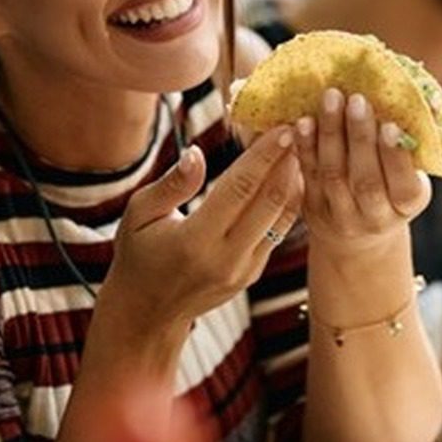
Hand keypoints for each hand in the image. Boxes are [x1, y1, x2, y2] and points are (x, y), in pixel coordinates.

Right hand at [99, 130, 302, 345]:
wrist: (148, 312)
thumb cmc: (137, 254)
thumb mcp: (139, 215)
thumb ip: (172, 185)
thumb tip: (196, 152)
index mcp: (195, 240)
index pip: (240, 189)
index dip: (263, 157)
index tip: (282, 128)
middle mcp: (226, 257)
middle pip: (269, 201)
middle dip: (288, 162)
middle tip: (301, 130)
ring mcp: (244, 269)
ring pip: (281, 218)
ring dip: (294, 181)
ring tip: (303, 148)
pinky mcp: (253, 274)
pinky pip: (277, 232)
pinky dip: (287, 203)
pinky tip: (291, 177)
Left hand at [293, 89, 430, 254]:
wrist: (360, 234)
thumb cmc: (393, 186)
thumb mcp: (412, 172)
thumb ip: (414, 140)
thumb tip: (427, 93)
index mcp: (408, 205)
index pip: (405, 187)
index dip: (396, 158)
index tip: (390, 126)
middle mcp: (376, 217)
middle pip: (366, 180)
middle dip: (360, 138)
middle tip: (357, 100)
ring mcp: (342, 216)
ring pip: (334, 175)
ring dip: (331, 133)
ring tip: (332, 98)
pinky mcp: (313, 209)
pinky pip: (309, 174)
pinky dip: (306, 146)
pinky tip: (304, 120)